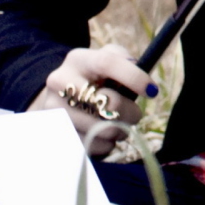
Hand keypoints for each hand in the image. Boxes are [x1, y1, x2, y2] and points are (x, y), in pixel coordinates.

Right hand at [27, 44, 153, 157]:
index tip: (152, 91)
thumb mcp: (107, 60)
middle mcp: (59, 81)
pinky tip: (103, 136)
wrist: (59, 98)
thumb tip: (138, 71)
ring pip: (99, 127)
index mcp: (78, 59)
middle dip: (129, 112)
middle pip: (106, 101)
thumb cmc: (94, 78)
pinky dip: (104, 144)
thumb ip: (125, 60)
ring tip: (119, 126)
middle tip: (134, 114)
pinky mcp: (52, 132)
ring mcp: (53, 108)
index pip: (107, 63)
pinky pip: (89, 145)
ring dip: (118, 130)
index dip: (133, 77)